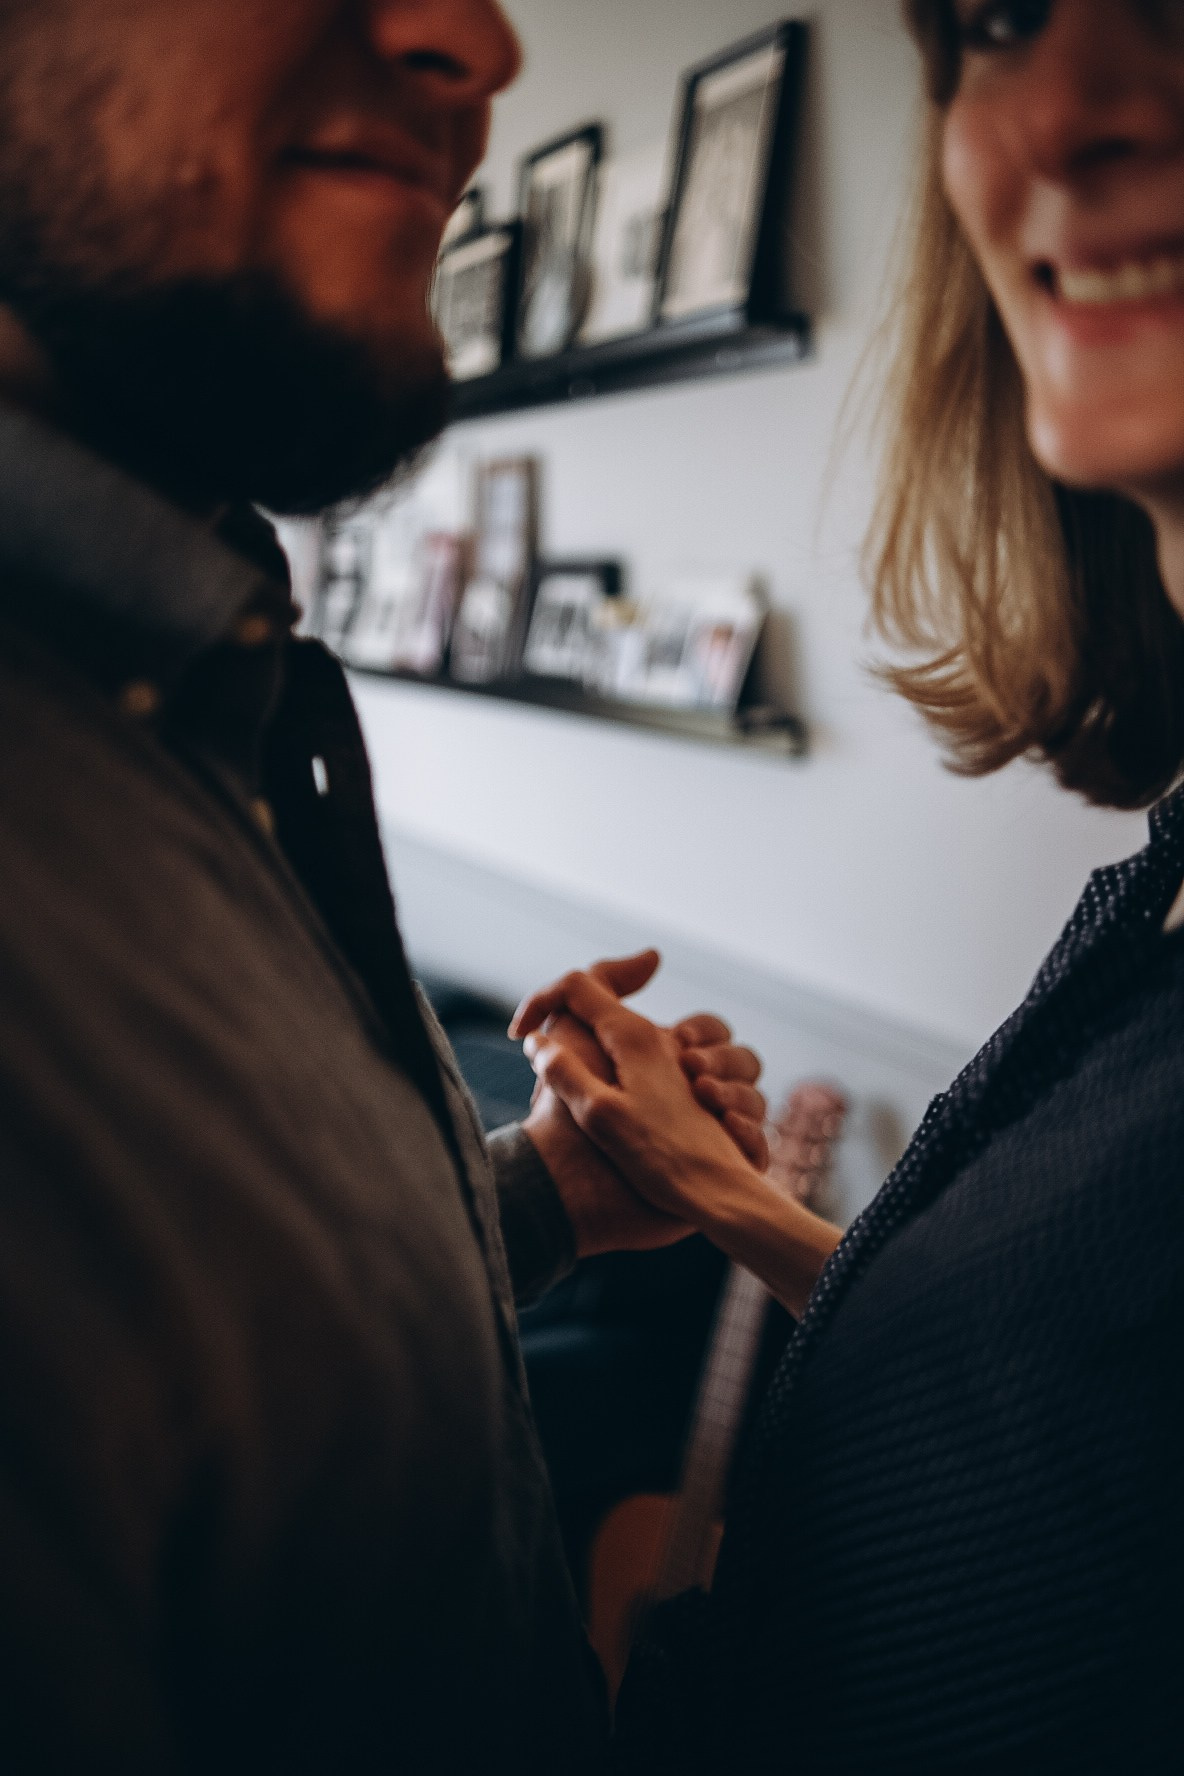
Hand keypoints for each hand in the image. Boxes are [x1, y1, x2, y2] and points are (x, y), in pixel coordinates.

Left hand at [513, 964, 843, 1316]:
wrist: (568, 1188)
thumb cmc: (562, 1112)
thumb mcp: (574, 1034)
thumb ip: (600, 983)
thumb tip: (654, 955)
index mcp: (660, 1062)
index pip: (711, 1032)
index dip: (702, 1033)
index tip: (678, 1044)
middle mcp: (685, 1095)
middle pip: (743, 1061)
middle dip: (725, 1063)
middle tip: (693, 1078)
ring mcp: (701, 1135)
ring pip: (755, 1101)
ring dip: (738, 1098)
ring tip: (706, 1105)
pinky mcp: (711, 1172)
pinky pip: (759, 1150)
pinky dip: (748, 1141)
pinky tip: (724, 1138)